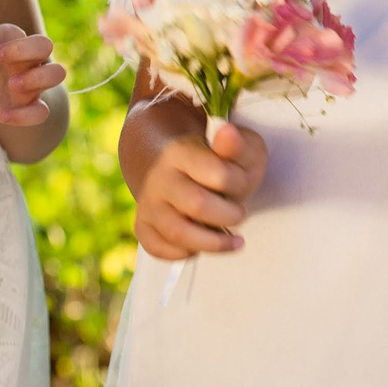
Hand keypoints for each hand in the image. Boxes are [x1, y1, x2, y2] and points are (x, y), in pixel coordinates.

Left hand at [0, 17, 63, 127]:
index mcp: (9, 37)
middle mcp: (27, 56)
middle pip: (44, 44)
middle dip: (22, 48)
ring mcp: (33, 82)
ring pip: (56, 73)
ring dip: (37, 78)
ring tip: (12, 84)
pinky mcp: (31, 106)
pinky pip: (42, 111)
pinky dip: (26, 115)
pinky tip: (3, 116)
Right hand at [130, 107, 267, 260]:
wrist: (179, 167)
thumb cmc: (218, 163)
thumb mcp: (238, 148)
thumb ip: (237, 145)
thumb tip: (226, 132)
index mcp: (181, 152)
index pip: (218, 173)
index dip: (240, 184)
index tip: (245, 184)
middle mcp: (159, 177)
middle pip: (198, 205)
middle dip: (229, 216)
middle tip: (240, 214)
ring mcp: (148, 203)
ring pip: (177, 233)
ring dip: (212, 243)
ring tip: (231, 240)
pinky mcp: (142, 225)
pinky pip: (157, 248)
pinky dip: (184, 253)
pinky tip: (201, 245)